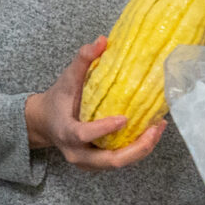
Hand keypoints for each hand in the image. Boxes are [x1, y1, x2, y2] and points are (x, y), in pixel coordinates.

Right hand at [26, 36, 165, 168]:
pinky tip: (152, 132)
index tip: (124, 118)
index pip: (83, 135)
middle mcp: (77, 153)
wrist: (45, 123)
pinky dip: (138, 149)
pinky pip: (121, 161)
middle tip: (155, 129)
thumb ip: (82, 60)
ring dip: (141, 149)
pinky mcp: (98, 164)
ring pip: (118, 163)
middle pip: (109, 160)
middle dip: (135, 148)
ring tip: (159, 128)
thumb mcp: (66, 79)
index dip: (103, 129)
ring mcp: (88, 162)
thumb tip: (102, 40)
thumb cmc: (58, 100)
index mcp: (66, 132)